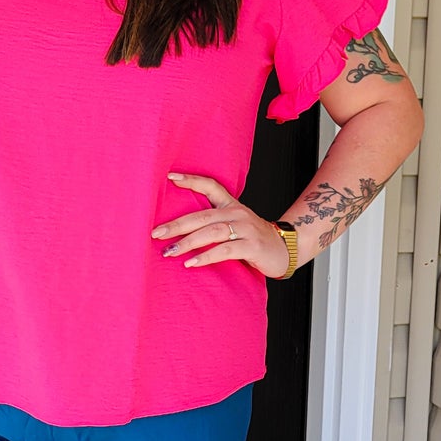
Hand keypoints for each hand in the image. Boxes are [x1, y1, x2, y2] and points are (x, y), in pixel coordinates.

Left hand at [151, 171, 288, 278]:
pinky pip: (225, 250)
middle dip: (176, 225)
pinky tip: (191, 262)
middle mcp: (238, 213)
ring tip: (169, 252)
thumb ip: (213, 223)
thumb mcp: (234, 225)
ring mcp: (246, 229)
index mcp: (232, 205)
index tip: (170, 177)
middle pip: (202, 215)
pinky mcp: (252, 246)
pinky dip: (206, 256)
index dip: (191, 180)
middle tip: (156, 234)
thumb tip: (177, 229)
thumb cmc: (253, 239)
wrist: (285, 250)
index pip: (211, 186)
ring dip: (188, 242)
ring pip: (211, 232)